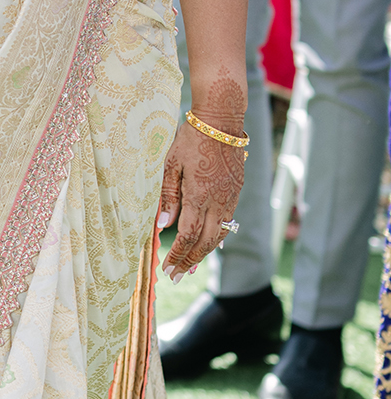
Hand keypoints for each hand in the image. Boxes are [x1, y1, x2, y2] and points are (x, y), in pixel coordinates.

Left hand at [158, 97, 245, 279]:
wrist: (221, 121)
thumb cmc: (191, 139)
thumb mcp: (172, 165)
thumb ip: (168, 197)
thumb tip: (161, 226)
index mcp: (199, 196)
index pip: (188, 236)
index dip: (178, 255)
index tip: (167, 269)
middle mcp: (218, 201)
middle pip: (205, 242)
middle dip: (190, 262)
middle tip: (177, 277)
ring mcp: (231, 198)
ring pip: (219, 235)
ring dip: (205, 254)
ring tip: (191, 267)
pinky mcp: (237, 192)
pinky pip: (228, 222)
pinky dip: (217, 238)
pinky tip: (210, 245)